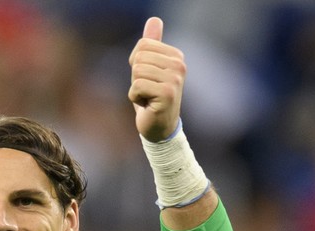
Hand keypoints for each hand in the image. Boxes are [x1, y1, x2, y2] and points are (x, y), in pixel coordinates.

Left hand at [128, 17, 185, 141]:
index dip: (136, 64)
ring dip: (135, 88)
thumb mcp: (149, 67)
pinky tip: (147, 104)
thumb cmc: (151, 97)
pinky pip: (137, 86)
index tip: (148, 78)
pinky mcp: (167, 93)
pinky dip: (135, 98)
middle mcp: (179, 65)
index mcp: (176, 55)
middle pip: (138, 58)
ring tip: (148, 97)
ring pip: (137, 72)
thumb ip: (152, 44)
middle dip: (135, 77)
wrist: (159, 127)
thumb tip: (154, 19)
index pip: (142, 45)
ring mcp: (175, 79)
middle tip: (147, 90)